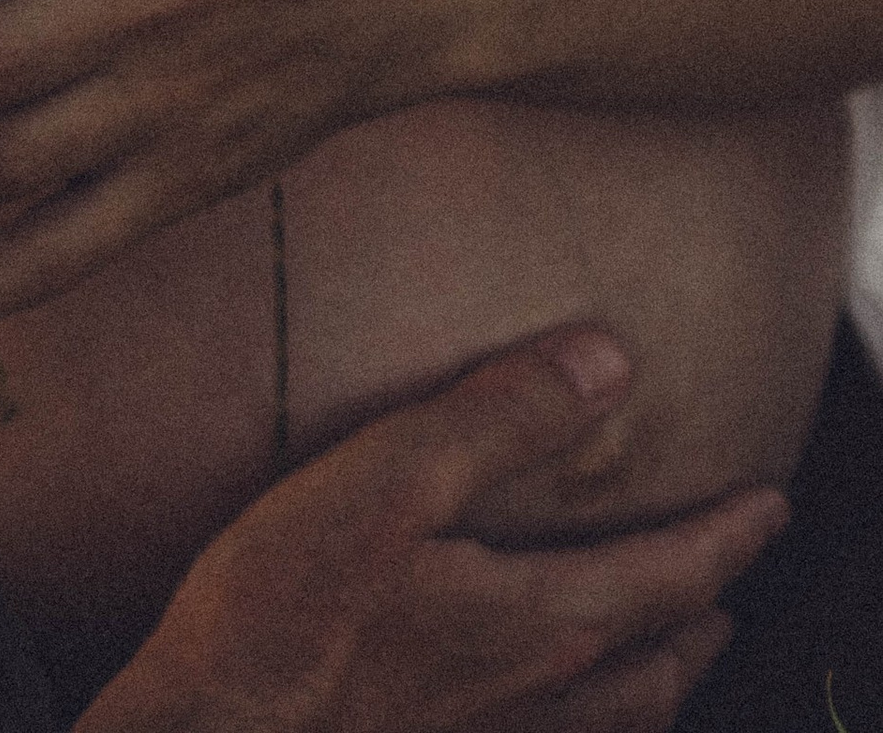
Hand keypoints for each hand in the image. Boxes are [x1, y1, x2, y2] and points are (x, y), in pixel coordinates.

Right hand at [80, 325, 785, 732]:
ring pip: (622, 721)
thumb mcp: (388, 477)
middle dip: (706, 611)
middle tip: (731, 577)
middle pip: (662, 660)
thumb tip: (609, 361)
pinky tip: (561, 708)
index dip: (729, 536)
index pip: (671, 577)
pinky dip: (598, 723)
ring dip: (665, 676)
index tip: (771, 503)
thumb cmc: (286, 609)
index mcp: (541, 622)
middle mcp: (539, 697)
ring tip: (675, 647)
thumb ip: (500, 416)